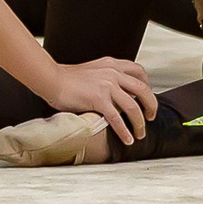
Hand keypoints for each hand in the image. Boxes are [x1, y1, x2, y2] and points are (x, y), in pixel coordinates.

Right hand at [38, 56, 154, 144]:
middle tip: (150, 117)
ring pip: (133, 107)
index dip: (147, 87)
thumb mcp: (94, 70)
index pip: (139, 72)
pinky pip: (117, 118)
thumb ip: (108, 77)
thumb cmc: (68, 78)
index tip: (147, 99)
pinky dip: (125, 131)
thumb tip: (119, 94)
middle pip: (143, 90)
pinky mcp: (98, 99)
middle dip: (151, 106)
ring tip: (140, 133)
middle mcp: (113, 73)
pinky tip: (127, 138)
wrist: (52, 79)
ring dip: (140, 123)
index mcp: (112, 64)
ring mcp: (107, 85)